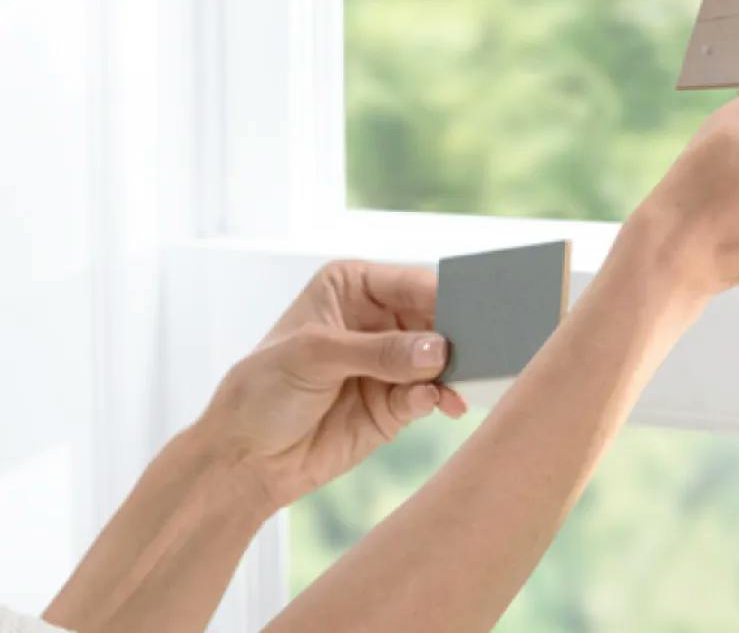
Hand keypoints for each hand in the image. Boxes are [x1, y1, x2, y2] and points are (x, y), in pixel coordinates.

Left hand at [194, 260, 467, 514]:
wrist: (247, 456)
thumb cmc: (264, 389)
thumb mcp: (314, 356)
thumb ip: (378, 351)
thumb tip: (438, 349)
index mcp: (351, 286)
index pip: (411, 282)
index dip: (445, 295)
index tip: (478, 311)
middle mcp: (376, 320)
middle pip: (436, 319)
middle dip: (461, 334)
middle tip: (490, 348)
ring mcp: (389, 364)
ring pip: (441, 360)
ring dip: (458, 371)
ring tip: (469, 382)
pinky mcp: (396, 406)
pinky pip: (430, 395)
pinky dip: (441, 399)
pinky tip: (443, 405)